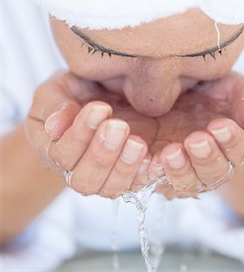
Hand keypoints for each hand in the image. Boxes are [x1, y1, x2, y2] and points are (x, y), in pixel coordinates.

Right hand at [25, 70, 148, 197]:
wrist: (104, 91)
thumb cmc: (76, 88)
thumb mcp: (59, 88)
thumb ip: (53, 105)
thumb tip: (54, 127)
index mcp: (54, 149)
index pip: (61, 154)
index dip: (80, 134)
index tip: (100, 108)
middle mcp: (78, 169)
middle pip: (84, 180)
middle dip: (102, 154)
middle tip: (119, 126)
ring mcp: (107, 175)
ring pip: (111, 188)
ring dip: (124, 166)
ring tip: (137, 142)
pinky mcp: (133, 173)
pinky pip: (140, 184)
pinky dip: (149, 173)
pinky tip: (156, 157)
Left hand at [141, 71, 243, 198]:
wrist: (186, 95)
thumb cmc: (218, 91)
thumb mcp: (236, 90)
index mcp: (237, 147)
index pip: (240, 151)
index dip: (232, 141)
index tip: (220, 125)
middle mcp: (213, 165)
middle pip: (213, 173)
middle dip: (206, 158)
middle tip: (196, 140)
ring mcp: (186, 170)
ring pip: (186, 182)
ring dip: (180, 169)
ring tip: (171, 152)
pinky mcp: (160, 171)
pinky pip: (154, 179)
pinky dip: (150, 171)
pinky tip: (147, 156)